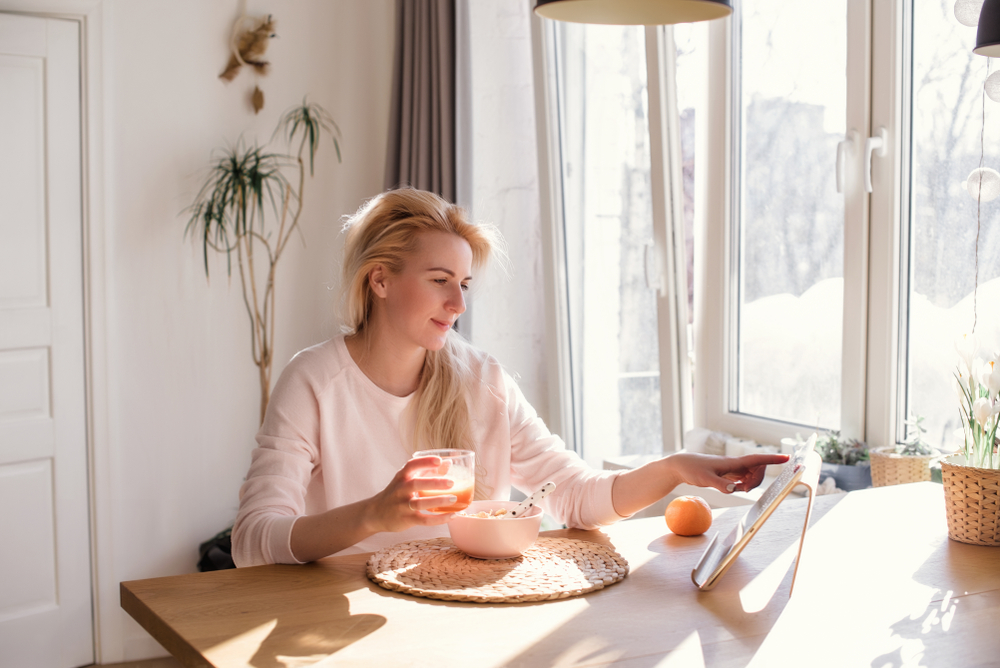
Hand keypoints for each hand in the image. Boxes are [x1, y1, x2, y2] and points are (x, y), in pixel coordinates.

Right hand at [365, 456, 457, 533]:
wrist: (376, 513)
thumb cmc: (397, 493)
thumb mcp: (407, 480)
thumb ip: (427, 471)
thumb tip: (449, 463)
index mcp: (401, 477)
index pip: (411, 465)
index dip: (425, 462)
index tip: (439, 460)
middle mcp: (400, 490)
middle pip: (416, 484)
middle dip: (434, 482)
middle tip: (451, 482)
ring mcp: (402, 506)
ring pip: (420, 503)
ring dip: (438, 501)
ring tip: (454, 499)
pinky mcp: (407, 520)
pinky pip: (424, 520)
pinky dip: (439, 519)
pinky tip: (452, 515)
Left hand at [668, 452, 789, 493]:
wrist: (681, 466)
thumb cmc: (692, 469)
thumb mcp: (705, 479)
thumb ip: (720, 484)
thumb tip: (735, 489)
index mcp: (732, 462)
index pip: (756, 460)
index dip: (772, 459)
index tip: (787, 458)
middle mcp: (734, 464)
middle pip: (757, 470)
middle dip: (757, 480)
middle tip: (743, 488)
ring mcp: (732, 469)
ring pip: (750, 476)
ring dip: (749, 484)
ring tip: (735, 488)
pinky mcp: (727, 474)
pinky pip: (743, 479)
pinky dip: (743, 485)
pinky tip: (733, 488)